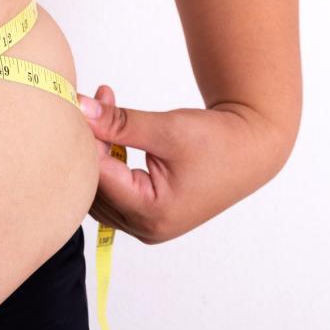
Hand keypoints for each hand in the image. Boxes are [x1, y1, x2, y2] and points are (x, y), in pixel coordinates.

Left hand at [77, 83, 289, 244]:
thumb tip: (80, 108)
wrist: (253, 149)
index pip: (100, 177)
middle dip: (89, 144)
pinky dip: (110, 159)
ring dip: (97, 150)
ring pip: (102, 190)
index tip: (77, 105)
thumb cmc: (219, 140)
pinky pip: (116, 190)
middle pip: (96, 189)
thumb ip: (121, 122)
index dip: (85, 141)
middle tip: (89, 102)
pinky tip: (113, 129)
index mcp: (152, 213)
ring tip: (105, 106)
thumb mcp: (168, 129)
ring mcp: (147, 224)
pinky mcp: (150, 213)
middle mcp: (147, 227)